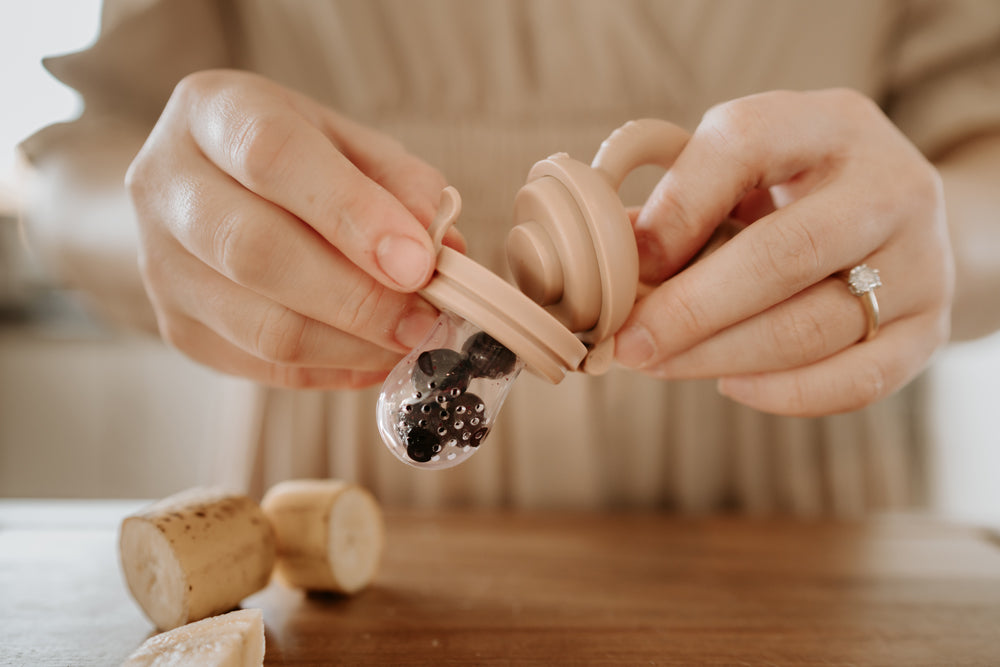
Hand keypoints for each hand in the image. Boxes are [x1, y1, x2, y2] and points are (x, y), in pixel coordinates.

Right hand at [127, 70, 457, 388]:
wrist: (207, 194)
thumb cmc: (295, 163)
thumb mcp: (350, 144)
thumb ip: (400, 183)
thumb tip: (438, 245)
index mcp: (212, 112)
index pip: (272, 156)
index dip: (351, 213)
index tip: (419, 262)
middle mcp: (166, 185)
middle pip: (255, 252)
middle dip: (358, 297)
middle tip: (424, 317)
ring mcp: (160, 265)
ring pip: (262, 328)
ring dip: (353, 344)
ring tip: (410, 339)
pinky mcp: (179, 328)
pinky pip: (265, 367)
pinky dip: (335, 369)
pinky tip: (375, 354)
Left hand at [614, 89, 953, 415]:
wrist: (900, 219)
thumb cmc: (796, 193)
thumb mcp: (746, 170)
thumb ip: (681, 202)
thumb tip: (607, 252)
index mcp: (829, 124)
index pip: (746, 143)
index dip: (677, 208)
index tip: (630, 263)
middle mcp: (890, 185)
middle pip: (783, 254)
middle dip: (690, 309)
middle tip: (628, 344)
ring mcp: (921, 259)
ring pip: (812, 327)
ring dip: (718, 357)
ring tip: (659, 364)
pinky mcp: (932, 327)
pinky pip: (856, 380)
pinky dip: (783, 393)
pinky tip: (730, 385)